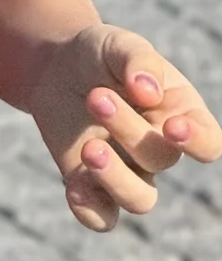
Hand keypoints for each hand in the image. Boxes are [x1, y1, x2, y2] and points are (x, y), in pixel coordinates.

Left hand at [27, 23, 221, 231]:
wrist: (54, 66)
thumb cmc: (98, 53)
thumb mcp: (118, 44)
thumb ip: (138, 61)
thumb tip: (148, 92)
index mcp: (181, 113)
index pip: (208, 143)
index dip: (197, 142)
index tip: (171, 127)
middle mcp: (160, 148)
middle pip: (160, 158)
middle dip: (128, 130)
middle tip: (96, 97)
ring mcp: (128, 170)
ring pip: (140, 200)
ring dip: (115, 178)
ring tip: (89, 148)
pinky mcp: (92, 184)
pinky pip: (102, 217)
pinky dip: (90, 211)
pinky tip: (73, 187)